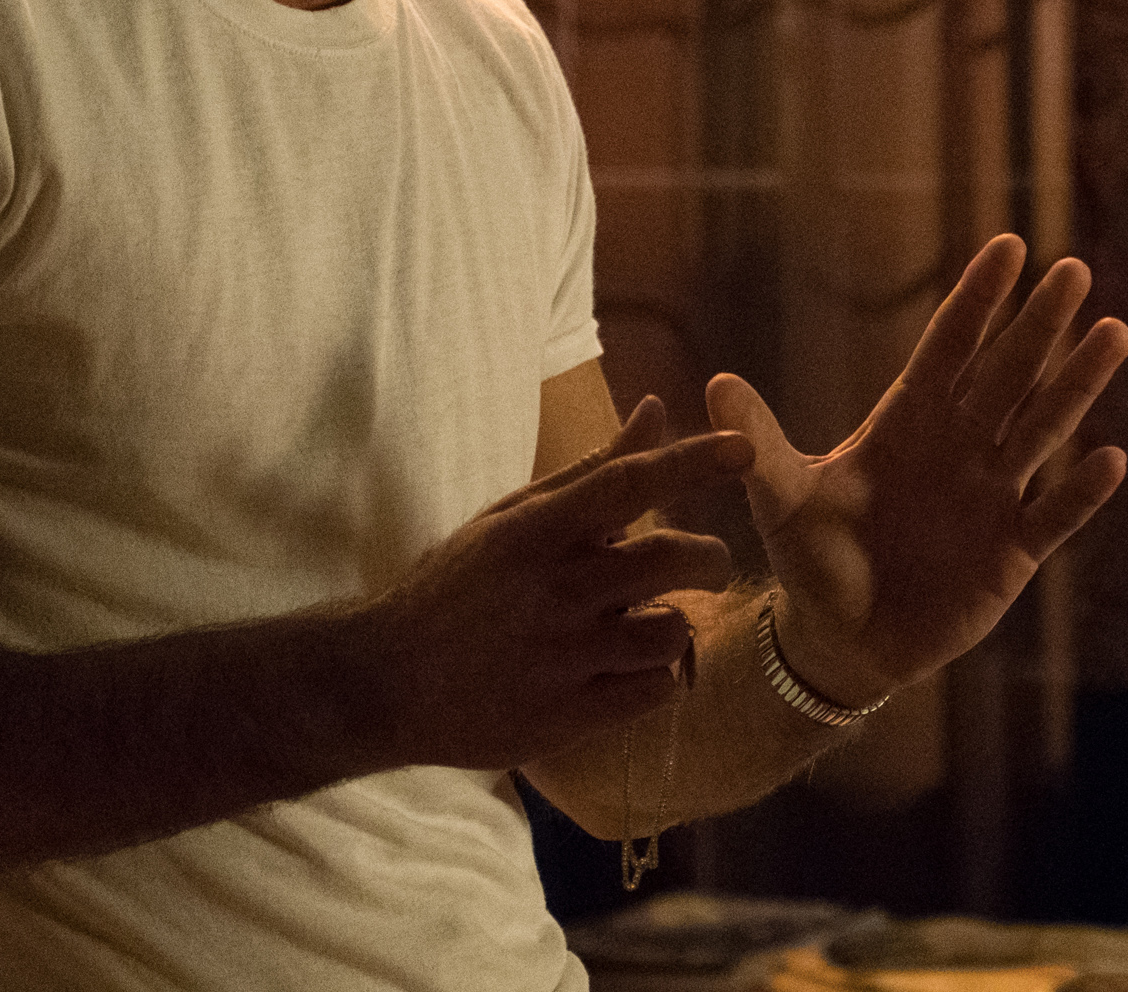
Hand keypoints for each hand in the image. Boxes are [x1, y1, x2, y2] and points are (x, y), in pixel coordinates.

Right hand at [367, 397, 748, 769]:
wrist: (383, 684)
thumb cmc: (456, 589)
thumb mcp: (512, 517)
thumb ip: (592, 469)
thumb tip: (654, 409)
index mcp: (536, 531)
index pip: (628, 482)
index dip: (693, 462)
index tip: (744, 449)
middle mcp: (554, 589)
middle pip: (669, 558)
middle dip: (709, 558)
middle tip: (706, 564)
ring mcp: (562, 657)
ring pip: (671, 631)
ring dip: (677, 624)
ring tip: (649, 624)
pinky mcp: (566, 717)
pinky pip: (654, 691)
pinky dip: (659, 677)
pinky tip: (632, 668)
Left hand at [704, 235, 1127, 708]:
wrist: (842, 638)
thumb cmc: (813, 558)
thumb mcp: (780, 495)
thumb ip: (759, 440)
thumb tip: (713, 384)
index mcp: (908, 421)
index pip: (950, 347)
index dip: (978, 300)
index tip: (1009, 247)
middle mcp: (960, 446)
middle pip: (1007, 374)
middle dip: (1040, 325)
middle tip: (1074, 270)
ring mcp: (992, 495)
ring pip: (1044, 428)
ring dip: (1078, 384)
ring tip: (1114, 333)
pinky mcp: (1012, 552)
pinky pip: (1054, 515)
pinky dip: (1082, 492)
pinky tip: (1112, 458)